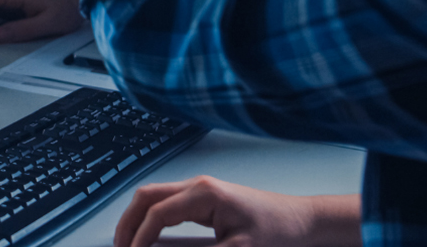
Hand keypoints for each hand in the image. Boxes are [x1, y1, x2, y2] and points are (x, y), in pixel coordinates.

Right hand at [115, 177, 361, 246]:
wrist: (300, 222)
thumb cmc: (275, 233)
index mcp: (203, 194)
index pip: (158, 212)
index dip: (140, 237)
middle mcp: (196, 185)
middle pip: (147, 195)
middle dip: (128, 222)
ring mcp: (199, 189)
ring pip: (153, 196)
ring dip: (137, 218)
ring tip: (127, 244)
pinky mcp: (203, 199)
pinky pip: (166, 203)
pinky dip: (151, 218)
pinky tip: (148, 238)